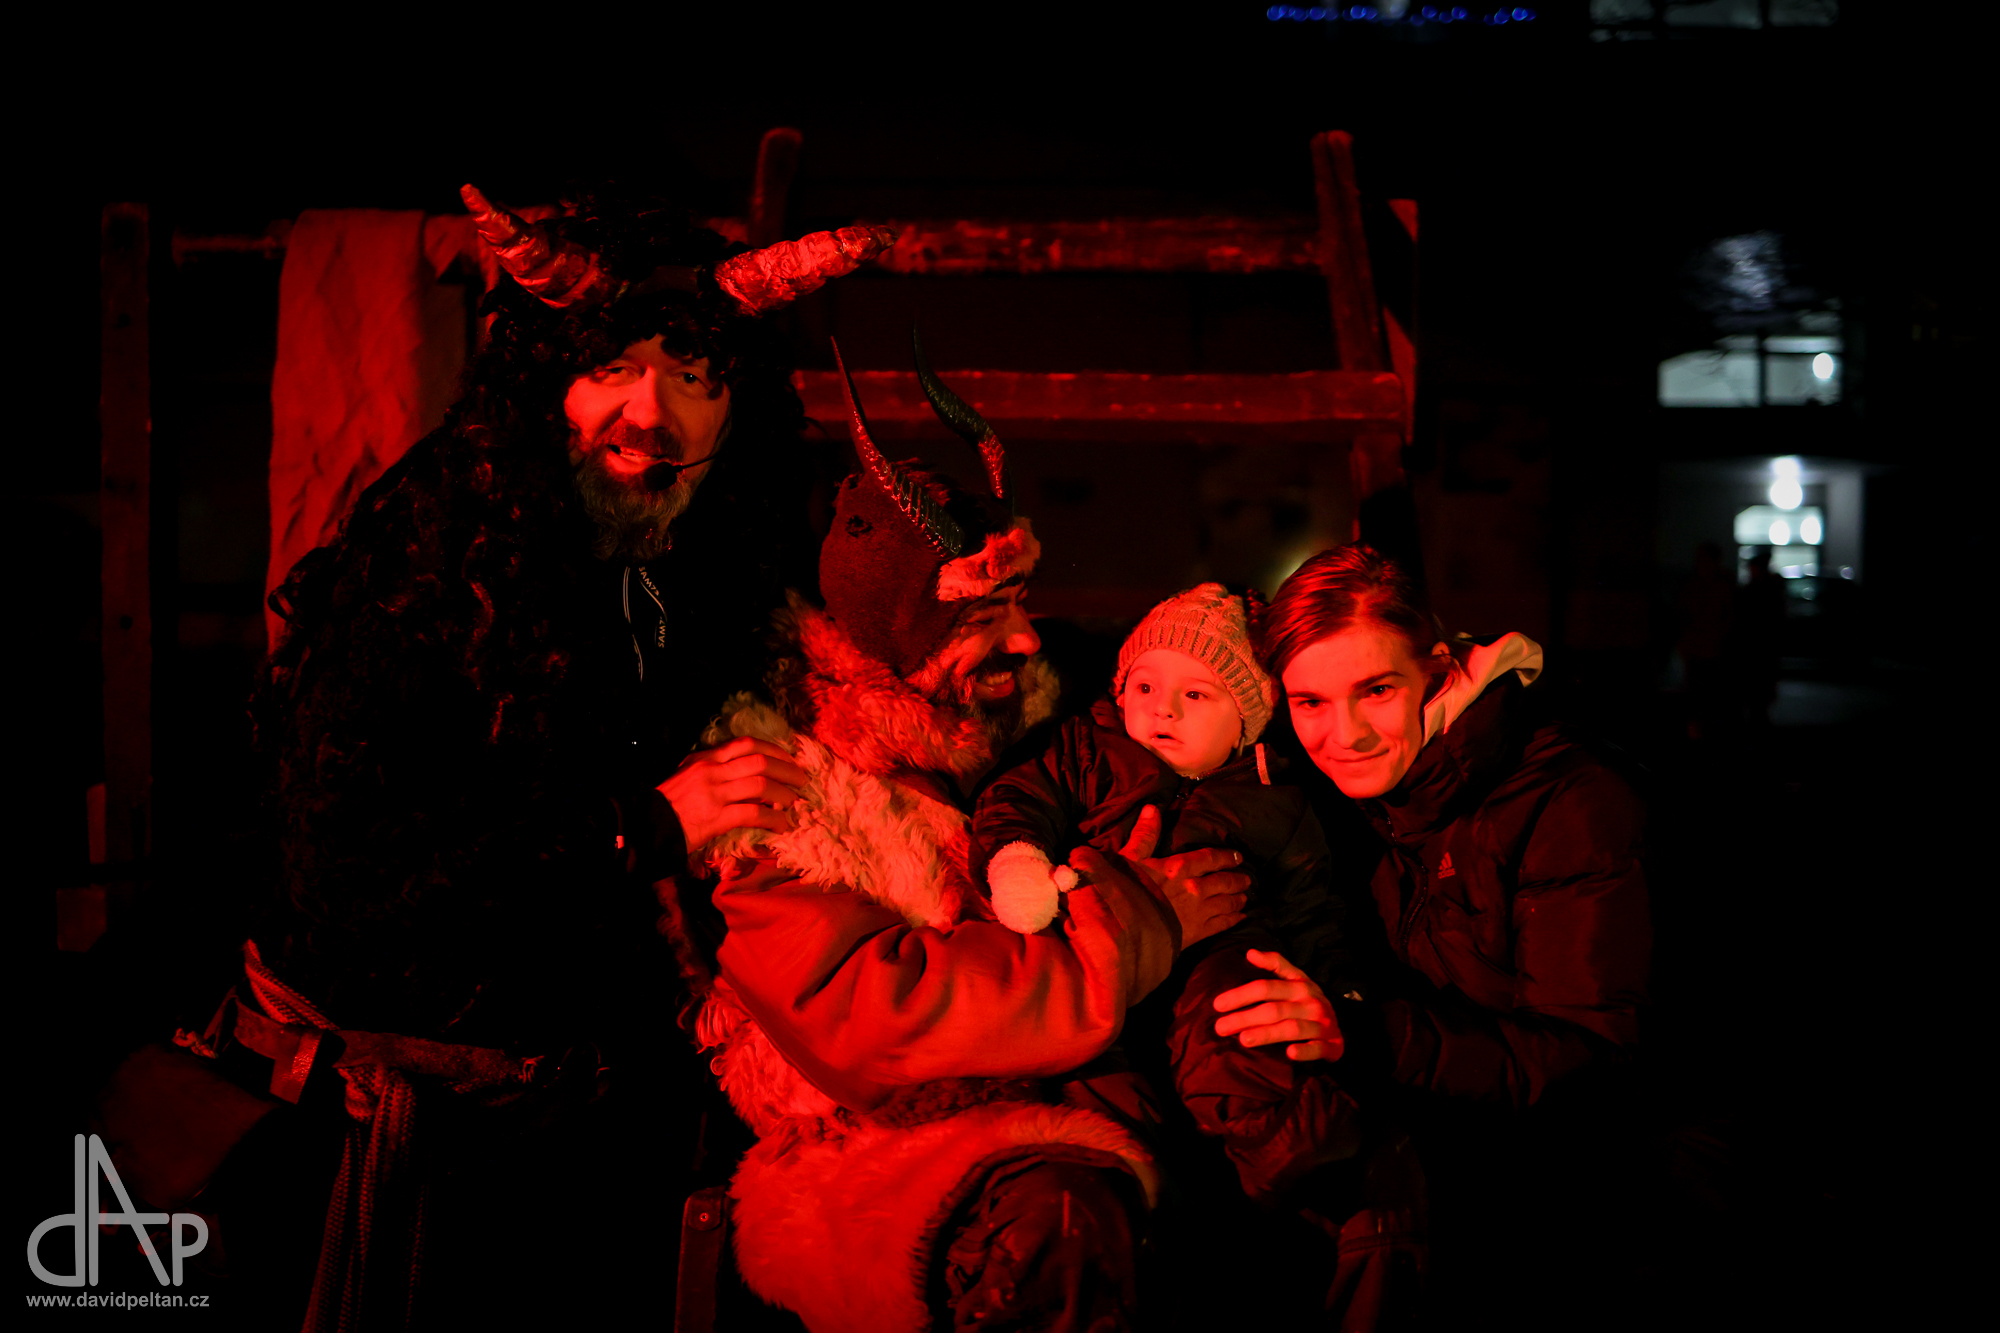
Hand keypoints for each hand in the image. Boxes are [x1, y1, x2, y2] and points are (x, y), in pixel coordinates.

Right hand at [656, 737, 808, 851]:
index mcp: (706, 758)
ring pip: (761, 785)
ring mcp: (715, 793)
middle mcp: (712, 770)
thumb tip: (739, 770)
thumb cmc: (667, 804)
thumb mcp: (686, 774)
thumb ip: (710, 768)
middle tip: (801, 779)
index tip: (789, 757)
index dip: (774, 749)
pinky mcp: (716, 817)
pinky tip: (782, 825)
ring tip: (794, 803)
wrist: (646, 826)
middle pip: (760, 761)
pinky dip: (773, 818)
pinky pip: (754, 813)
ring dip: (784, 794)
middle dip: (787, 769)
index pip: (746, 744)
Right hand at [1076, 805, 1250, 947]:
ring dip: (1237, 899)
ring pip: (1226, 902)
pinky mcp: (1197, 932)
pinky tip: (1241, 918)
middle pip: (1223, 881)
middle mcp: (1195, 887)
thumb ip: (1145, 834)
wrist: (1123, 928)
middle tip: (1247, 879)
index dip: (1226, 857)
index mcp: (1179, 867)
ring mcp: (1198, 911)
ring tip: (1245, 898)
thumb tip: (1152, 808)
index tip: (1238, 857)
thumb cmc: (1123, 890)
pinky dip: (1233, 920)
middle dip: (1237, 880)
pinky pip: (1221, 924)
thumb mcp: (1130, 857)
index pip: (1210, 858)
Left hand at [1213, 949, 1343, 1061]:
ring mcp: (1321, 1024)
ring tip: (1243, 1039)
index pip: (1266, 987)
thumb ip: (1275, 964)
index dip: (1241, 994)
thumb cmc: (1309, 1002)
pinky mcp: (1330, 1045)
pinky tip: (1289, 1053)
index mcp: (1299, 985)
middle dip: (1245, 1017)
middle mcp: (1310, 1002)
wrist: (1342, 1027)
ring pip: (1291, 1028)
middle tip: (1220, 1027)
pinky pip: (1317, 1048)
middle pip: (1273, 1009)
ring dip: (1267, 1033)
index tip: (1218, 1004)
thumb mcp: (1297, 979)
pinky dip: (1304, 1050)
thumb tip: (1249, 952)